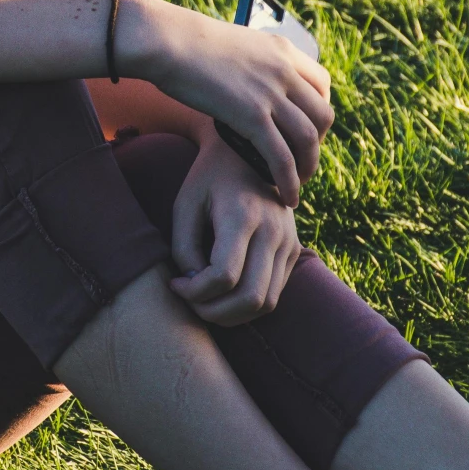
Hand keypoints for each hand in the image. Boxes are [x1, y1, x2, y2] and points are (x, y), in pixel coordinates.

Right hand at [119, 0, 332, 206]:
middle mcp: (284, 70)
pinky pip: (282, 157)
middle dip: (318, 144)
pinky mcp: (252, 116)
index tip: (305, 128)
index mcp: (281, 49)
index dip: (319, 111)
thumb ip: (248, 62)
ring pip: (308, 139)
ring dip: (308, 167)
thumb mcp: (231, 45)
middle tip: (301, 159)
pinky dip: (289, 181)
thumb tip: (243, 75)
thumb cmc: (183, 43)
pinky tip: (286, 195)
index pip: (322, 83)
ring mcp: (270, 93)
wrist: (166, 40)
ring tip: (299, 184)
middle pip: (323, 115)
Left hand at [167, 137, 303, 325]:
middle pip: (250, 299)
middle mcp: (273, 232)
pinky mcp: (293, 251)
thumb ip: (184, 247)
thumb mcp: (185, 205)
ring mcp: (288, 243)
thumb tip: (194, 286)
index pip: (224, 276)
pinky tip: (224, 294)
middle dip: (214, 313)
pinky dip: (248, 305)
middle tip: (190, 302)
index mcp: (243, 216)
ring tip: (205, 303)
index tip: (175, 284)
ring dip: (232, 315)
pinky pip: (274, 294)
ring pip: (266, 304)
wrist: (251, 153)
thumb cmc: (209, 179)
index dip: (194, 292)